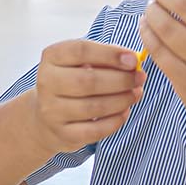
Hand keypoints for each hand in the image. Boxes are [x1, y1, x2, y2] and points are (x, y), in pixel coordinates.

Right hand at [32, 39, 145, 153]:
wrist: (46, 117)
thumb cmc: (72, 82)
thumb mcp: (81, 63)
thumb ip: (104, 58)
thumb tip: (132, 62)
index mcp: (51, 57)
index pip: (80, 51)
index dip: (110, 54)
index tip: (133, 59)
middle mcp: (46, 82)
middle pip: (88, 81)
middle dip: (121, 80)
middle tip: (139, 78)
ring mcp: (52, 110)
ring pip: (94, 107)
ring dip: (122, 100)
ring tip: (135, 94)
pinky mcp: (63, 133)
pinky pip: (96, 130)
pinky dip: (116, 120)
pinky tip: (124, 111)